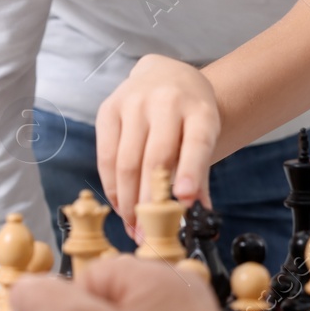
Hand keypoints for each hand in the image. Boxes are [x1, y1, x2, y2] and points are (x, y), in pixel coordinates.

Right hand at [96, 54, 221, 232]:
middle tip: (149, 235)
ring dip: (128, 201)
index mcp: (199, 109)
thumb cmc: (189, 115)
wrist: (167, 75)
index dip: (191, 171)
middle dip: (151, 202)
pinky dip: (112, 186)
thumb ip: (200, 175)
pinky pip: (105, 155)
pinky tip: (120, 205)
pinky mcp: (109, 108)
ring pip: (127, 161)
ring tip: (133, 227)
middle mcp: (166, 101)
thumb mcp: (204, 136)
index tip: (185, 200)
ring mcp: (134, 101)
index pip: (197, 141)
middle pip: (156, 158)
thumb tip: (202, 218)